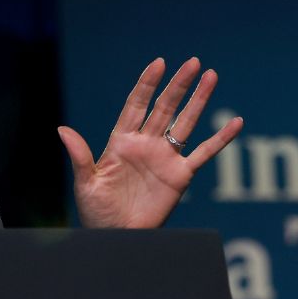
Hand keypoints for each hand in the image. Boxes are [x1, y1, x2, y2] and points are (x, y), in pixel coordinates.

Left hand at [57, 57, 242, 228]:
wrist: (117, 236)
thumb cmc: (97, 211)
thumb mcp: (85, 183)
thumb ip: (80, 155)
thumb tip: (61, 129)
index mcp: (121, 141)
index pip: (136, 105)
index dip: (146, 84)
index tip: (158, 63)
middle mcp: (145, 144)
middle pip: (164, 107)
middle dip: (178, 85)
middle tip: (193, 62)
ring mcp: (165, 158)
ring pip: (186, 122)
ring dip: (198, 100)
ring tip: (211, 76)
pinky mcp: (181, 176)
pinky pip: (204, 153)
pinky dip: (220, 139)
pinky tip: (235, 122)